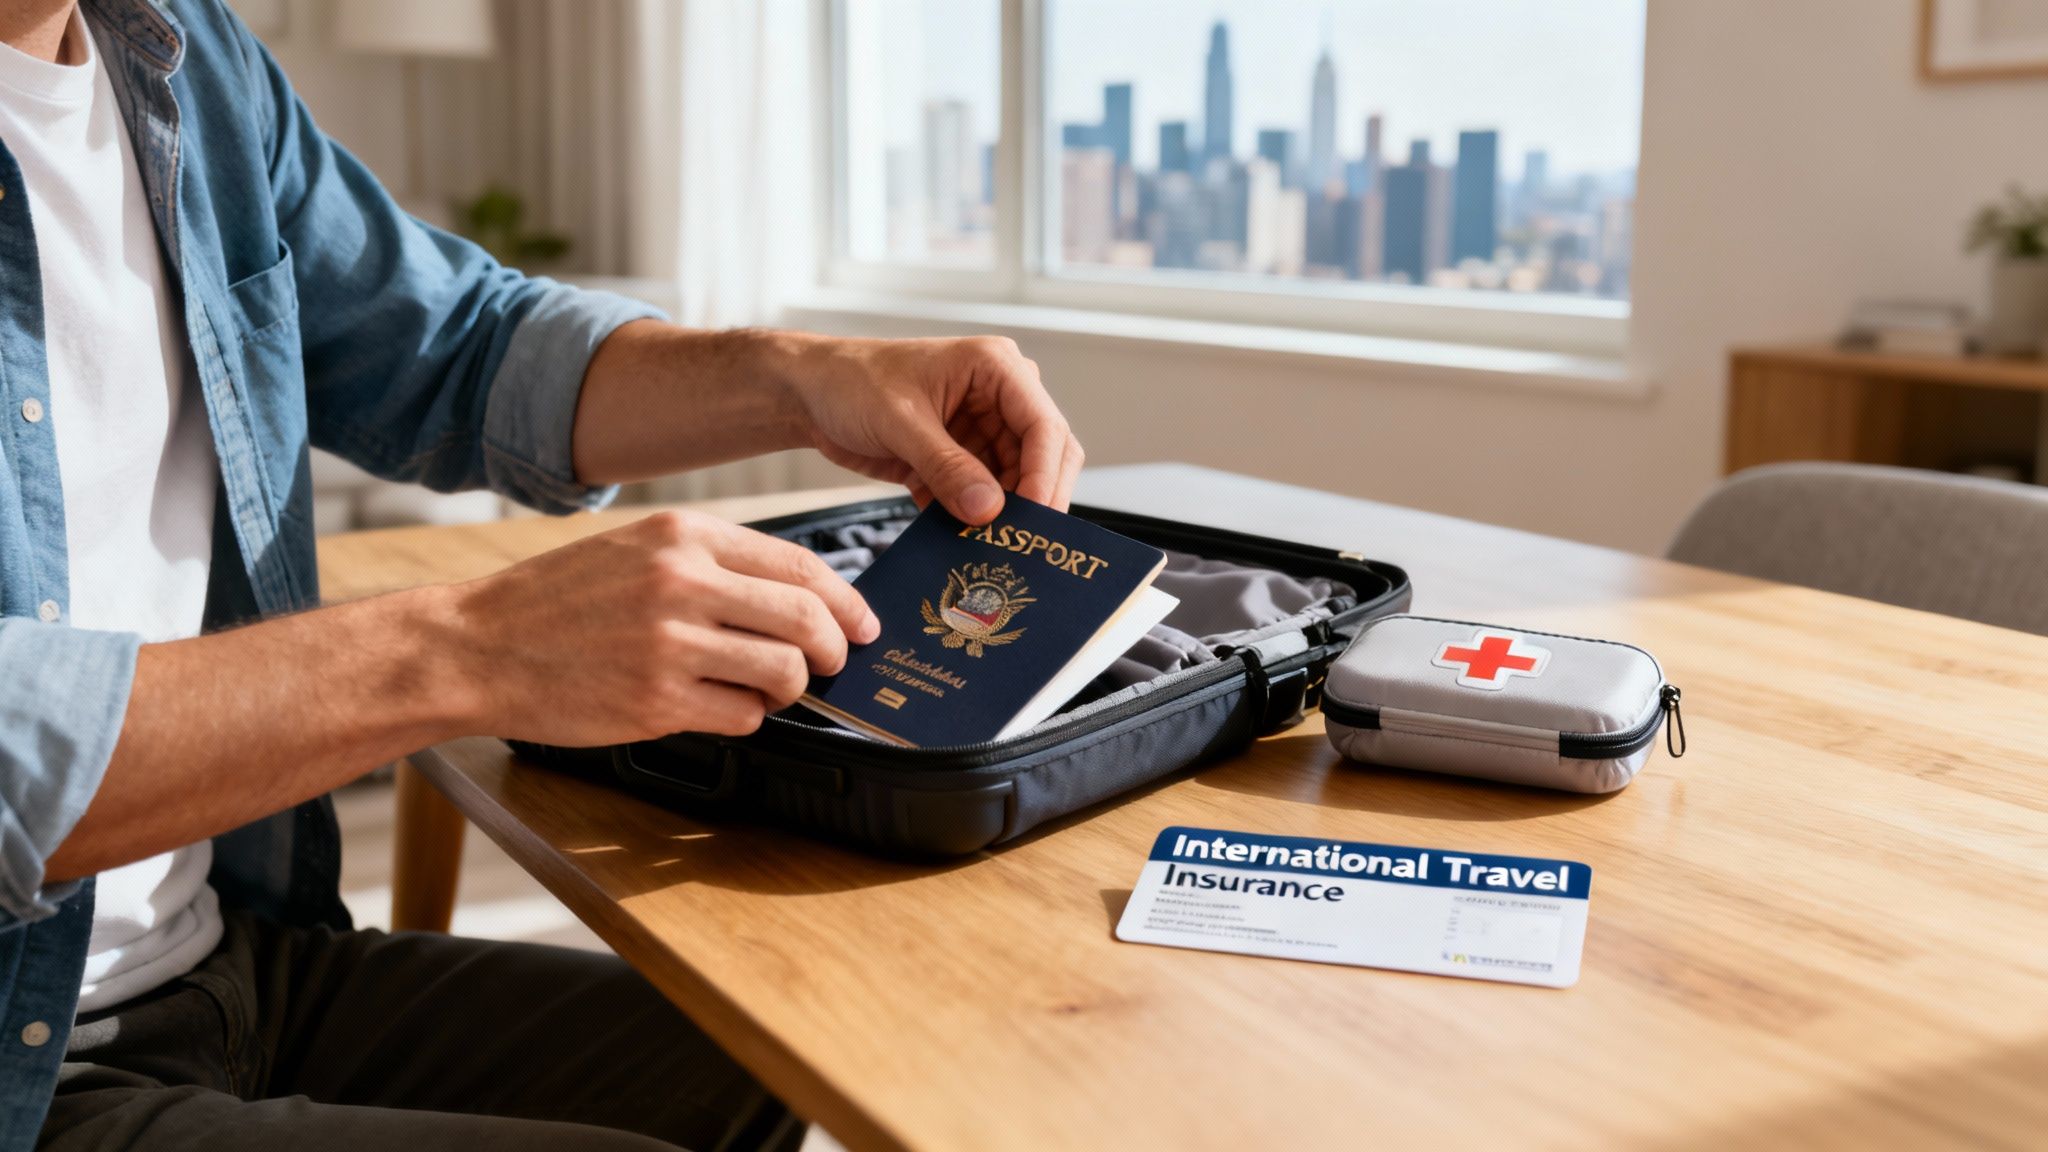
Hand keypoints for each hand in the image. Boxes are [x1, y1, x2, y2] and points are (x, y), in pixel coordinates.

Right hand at [452, 510, 878, 744]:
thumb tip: (795, 596)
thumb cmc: (555, 601)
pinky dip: (747, 718)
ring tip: (768, 689)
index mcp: (682, 537)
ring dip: (791, 689)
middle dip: (836, 650)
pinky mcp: (655, 702)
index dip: (847, 601)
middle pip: (807, 619)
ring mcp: (669, 645)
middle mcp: (680, 584)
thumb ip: (712, 564)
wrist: (475, 645)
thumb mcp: (635, 550)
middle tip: (833, 664)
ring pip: (784, 672)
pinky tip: (721, 707)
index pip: (800, 566)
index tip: (863, 624)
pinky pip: (742, 716)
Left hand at [788, 335, 1083, 523]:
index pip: (1043, 425)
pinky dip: (975, 523)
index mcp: (996, 368)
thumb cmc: (851, 382)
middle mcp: (1000, 398)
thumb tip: (989, 510)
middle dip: (1033, 500)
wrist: (812, 395)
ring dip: (1004, 519)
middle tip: (1022, 545)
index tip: (1034, 518)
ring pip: (1016, 484)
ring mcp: (983, 431)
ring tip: (990, 552)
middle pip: (1043, 457)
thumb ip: (946, 466)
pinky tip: (963, 546)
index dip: (1044, 475)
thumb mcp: (900, 421)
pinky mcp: (963, 461)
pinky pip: (984, 498)